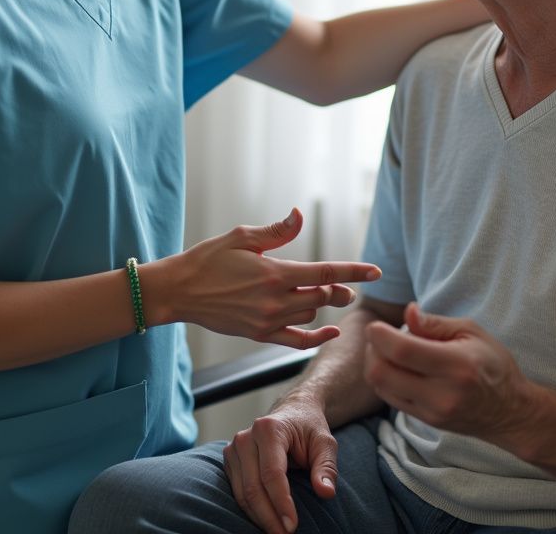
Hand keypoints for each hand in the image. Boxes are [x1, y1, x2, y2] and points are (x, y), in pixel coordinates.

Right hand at [165, 208, 380, 348]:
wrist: (180, 291)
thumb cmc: (209, 258)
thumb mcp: (242, 237)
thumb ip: (277, 231)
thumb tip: (300, 215)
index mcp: (275, 272)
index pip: (326, 271)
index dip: (354, 271)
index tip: (376, 271)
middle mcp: (275, 299)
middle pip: (323, 295)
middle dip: (341, 289)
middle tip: (351, 285)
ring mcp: (268, 320)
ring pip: (311, 313)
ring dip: (323, 303)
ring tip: (328, 294)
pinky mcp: (259, 334)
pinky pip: (296, 340)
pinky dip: (316, 336)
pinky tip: (330, 330)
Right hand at [223, 394, 336, 533]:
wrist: (292, 413)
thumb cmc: (309, 429)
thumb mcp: (325, 443)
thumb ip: (326, 467)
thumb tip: (325, 492)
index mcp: (269, 428)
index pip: (272, 473)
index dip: (281, 502)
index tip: (292, 526)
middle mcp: (246, 437)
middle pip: (253, 487)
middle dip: (269, 517)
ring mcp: (234, 448)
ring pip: (242, 494)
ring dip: (259, 518)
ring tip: (278, 533)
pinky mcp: (230, 460)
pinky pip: (237, 492)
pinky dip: (251, 511)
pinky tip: (267, 521)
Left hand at [363, 303, 533, 445]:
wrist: (510, 412)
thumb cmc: (493, 363)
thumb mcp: (471, 332)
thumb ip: (435, 324)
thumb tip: (407, 311)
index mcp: (455, 365)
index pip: (402, 351)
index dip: (379, 335)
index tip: (375, 323)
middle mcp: (441, 393)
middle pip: (382, 372)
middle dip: (372, 349)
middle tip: (382, 335)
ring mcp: (432, 412)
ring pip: (380, 387)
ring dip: (375, 364)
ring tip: (390, 350)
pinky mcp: (425, 421)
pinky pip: (390, 398)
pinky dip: (384, 379)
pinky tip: (398, 367)